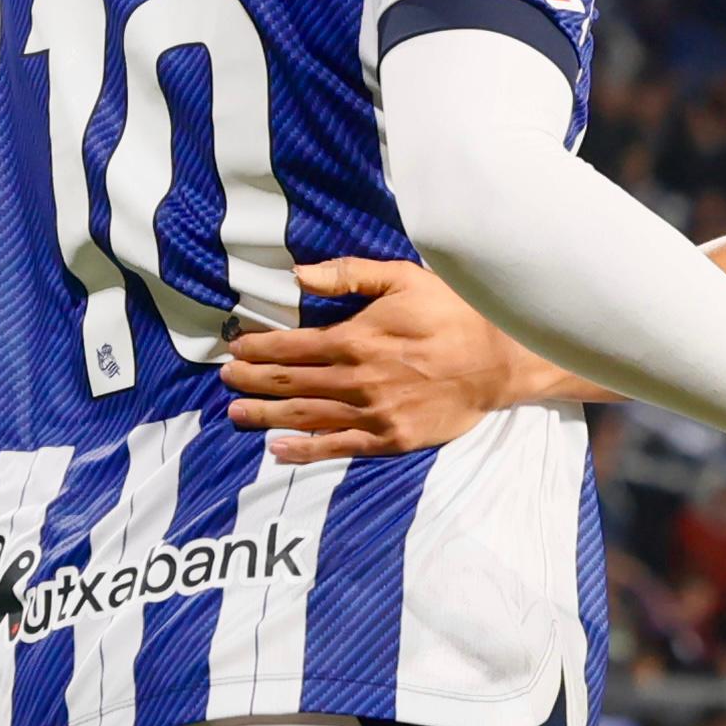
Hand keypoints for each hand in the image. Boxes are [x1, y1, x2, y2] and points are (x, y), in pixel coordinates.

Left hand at [221, 259, 538, 461]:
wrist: (500, 361)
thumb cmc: (453, 313)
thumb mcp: (405, 278)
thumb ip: (350, 275)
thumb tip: (300, 275)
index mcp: (357, 338)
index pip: (292, 346)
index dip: (258, 347)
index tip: (235, 346)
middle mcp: (357, 379)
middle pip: (290, 382)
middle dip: (251, 379)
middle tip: (225, 378)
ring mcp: (372, 413)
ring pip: (305, 416)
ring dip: (265, 415)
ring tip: (235, 413)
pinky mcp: (390, 439)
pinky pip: (338, 446)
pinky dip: (304, 450)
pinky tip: (278, 449)